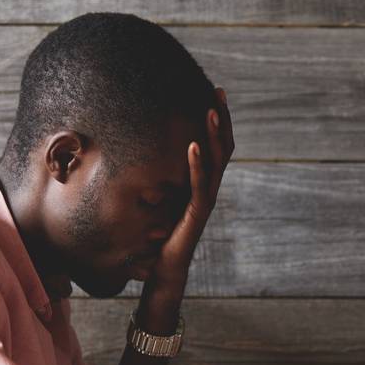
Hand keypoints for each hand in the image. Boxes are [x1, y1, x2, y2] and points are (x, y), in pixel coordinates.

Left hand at [150, 87, 234, 290]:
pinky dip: (197, 163)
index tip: (214, 94)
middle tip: (218, 92)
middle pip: (223, 149)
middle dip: (222, 120)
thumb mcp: (159, 203)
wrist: (165, 272)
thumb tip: (141, 159)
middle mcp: (209, 190)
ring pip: (215, 163)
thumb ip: (160, 182)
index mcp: (202, 185)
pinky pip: (199, 185)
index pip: (216, 147)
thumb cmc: (160, 241)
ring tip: (210, 111)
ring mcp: (205, 202)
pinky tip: (192, 144)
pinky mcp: (195, 214)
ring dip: (213, 135)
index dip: (219, 122)